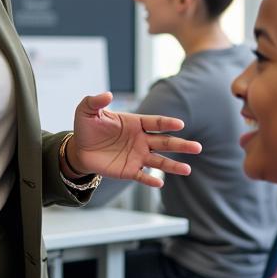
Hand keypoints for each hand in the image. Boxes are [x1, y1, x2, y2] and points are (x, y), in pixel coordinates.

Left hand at [67, 92, 201, 187]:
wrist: (79, 149)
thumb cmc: (87, 127)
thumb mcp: (87, 111)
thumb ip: (95, 101)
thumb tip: (107, 94)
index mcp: (135, 123)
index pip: (155, 122)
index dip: (167, 123)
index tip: (180, 124)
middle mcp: (141, 140)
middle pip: (164, 142)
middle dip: (181, 145)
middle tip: (197, 147)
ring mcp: (137, 156)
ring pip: (159, 161)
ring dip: (173, 165)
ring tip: (187, 169)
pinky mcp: (129, 170)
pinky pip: (142, 176)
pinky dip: (150, 180)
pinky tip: (160, 183)